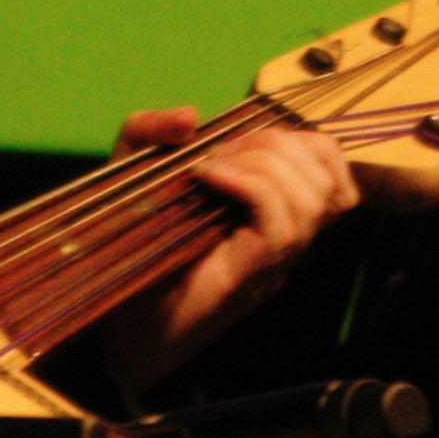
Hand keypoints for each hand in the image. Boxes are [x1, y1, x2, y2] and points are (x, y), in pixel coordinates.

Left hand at [93, 109, 360, 391]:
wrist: (109, 322)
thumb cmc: (124, 251)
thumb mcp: (133, 171)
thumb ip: (151, 131)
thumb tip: (190, 115)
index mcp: (271, 213)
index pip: (330, 168)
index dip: (300, 140)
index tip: (240, 140)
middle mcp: (283, 239)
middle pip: (326, 178)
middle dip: (277, 144)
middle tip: (220, 153)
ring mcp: (272, 262)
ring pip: (310, 200)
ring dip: (262, 163)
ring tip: (212, 167)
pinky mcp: (251, 277)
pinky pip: (280, 227)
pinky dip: (251, 186)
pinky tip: (209, 177)